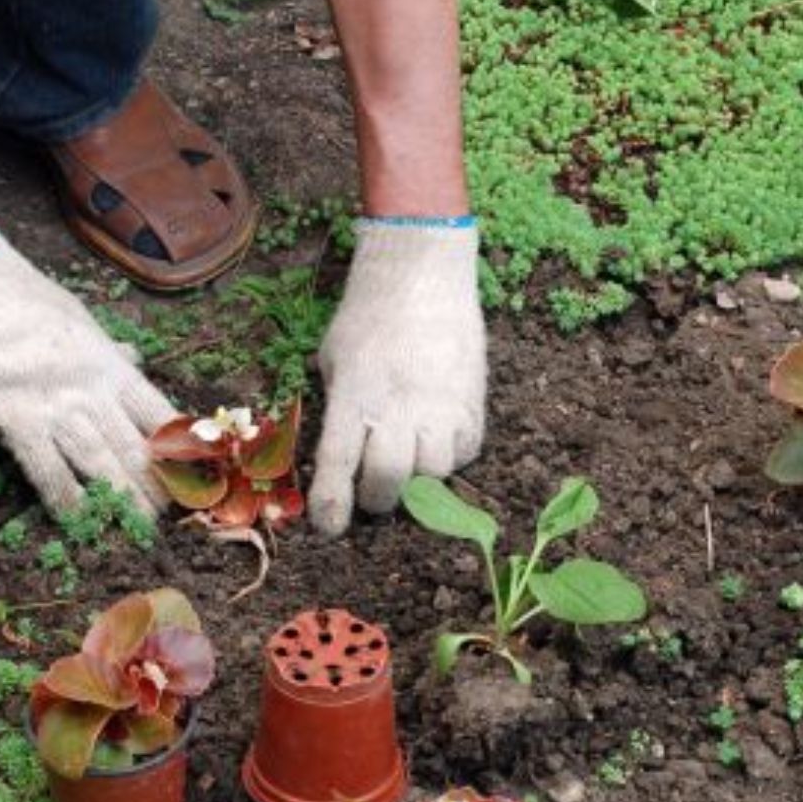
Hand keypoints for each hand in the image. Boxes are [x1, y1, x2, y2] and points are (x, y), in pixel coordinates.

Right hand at [0, 212, 175, 515]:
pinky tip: (79, 521)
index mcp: (110, 363)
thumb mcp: (78, 318)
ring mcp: (54, 406)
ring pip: (100, 463)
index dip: (176, 449)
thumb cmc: (20, 296)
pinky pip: (46, 468)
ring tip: (139, 528)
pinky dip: (65, 498)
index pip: (157, 413)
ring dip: (122, 499)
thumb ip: (107, 348)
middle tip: (170, 517)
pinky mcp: (15, 419)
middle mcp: (90, 389)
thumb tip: (133, 358)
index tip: (190, 473)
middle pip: (134, 447)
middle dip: (156, 486)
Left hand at [308, 219, 486, 535]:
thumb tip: (339, 463)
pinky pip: (465, 452)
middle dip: (377, 500)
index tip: (330, 528)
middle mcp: (398, 404)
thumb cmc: (366, 316)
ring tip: (408, 461)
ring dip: (416, 479)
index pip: (338, 464)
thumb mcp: (333, 361)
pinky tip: (436, 440)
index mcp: (354, 394)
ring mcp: (440, 404)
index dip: (331, 504)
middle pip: (389, 481)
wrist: (422, 273)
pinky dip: (449, 458)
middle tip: (374, 493)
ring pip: (432, 474)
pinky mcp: (473, 400)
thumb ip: (338, 410)